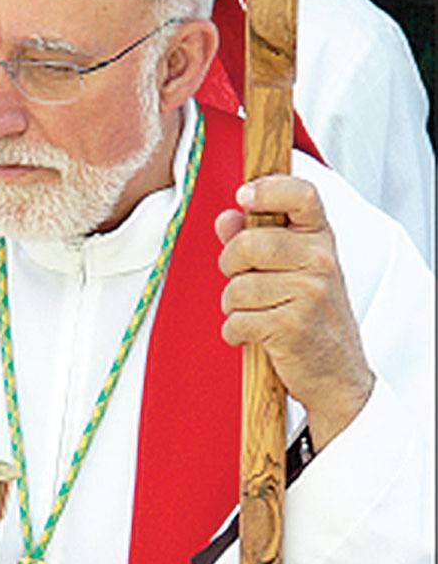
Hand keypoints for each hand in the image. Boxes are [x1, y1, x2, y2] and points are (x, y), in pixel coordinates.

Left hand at [215, 174, 374, 451]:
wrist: (337, 374)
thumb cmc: (310, 316)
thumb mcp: (293, 271)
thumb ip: (256, 239)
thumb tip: (225, 218)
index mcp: (321, 239)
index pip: (302, 194)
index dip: (268, 188)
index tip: (244, 197)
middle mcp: (320, 261)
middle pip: (249, 243)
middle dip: (230, 264)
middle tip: (239, 279)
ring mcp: (309, 294)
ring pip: (238, 287)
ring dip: (232, 305)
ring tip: (253, 314)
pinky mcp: (292, 326)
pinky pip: (237, 320)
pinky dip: (235, 332)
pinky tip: (253, 335)